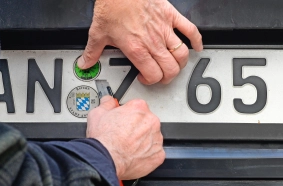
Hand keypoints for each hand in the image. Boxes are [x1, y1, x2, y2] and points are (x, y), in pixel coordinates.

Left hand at [78, 0, 202, 84]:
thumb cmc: (111, 8)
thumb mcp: (97, 33)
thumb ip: (91, 53)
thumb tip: (85, 64)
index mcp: (136, 49)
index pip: (153, 75)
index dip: (150, 81)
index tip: (145, 78)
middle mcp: (153, 42)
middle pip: (170, 69)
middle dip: (167, 77)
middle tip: (161, 76)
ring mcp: (164, 29)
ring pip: (181, 54)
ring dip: (180, 64)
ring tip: (175, 66)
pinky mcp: (171, 16)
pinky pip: (190, 31)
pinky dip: (196, 41)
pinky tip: (197, 47)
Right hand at [86, 96, 164, 179]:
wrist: (106, 159)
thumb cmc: (104, 139)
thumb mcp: (98, 113)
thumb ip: (107, 104)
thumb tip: (108, 101)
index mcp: (139, 108)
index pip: (138, 107)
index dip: (129, 114)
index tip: (123, 120)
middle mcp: (151, 121)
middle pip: (147, 121)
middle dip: (137, 127)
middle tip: (124, 134)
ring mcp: (156, 138)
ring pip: (151, 137)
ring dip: (143, 140)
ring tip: (128, 146)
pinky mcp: (158, 154)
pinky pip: (155, 152)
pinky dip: (147, 155)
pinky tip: (134, 155)